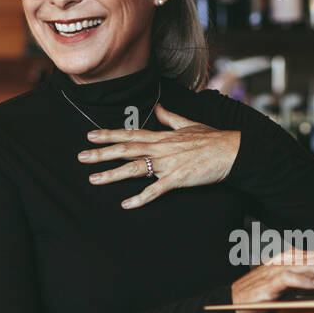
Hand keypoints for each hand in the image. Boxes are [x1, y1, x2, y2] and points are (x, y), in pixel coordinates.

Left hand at [77, 103, 240, 208]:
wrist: (232, 151)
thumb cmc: (213, 139)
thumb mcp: (190, 124)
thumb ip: (171, 118)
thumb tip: (159, 108)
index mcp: (162, 136)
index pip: (130, 134)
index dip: (109, 134)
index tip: (90, 136)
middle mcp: (161, 148)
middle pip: (126, 150)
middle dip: (101, 153)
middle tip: (81, 157)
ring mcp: (168, 163)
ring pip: (135, 168)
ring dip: (112, 174)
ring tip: (94, 179)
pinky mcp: (178, 178)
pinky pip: (155, 189)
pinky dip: (141, 198)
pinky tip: (126, 204)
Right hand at [229, 248, 313, 312]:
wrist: (232, 306)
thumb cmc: (261, 298)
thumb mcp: (290, 288)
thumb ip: (308, 282)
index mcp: (292, 258)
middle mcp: (286, 259)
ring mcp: (277, 269)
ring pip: (310, 265)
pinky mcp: (268, 283)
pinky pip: (289, 277)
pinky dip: (304, 281)